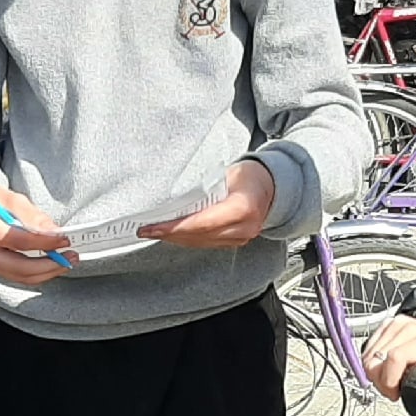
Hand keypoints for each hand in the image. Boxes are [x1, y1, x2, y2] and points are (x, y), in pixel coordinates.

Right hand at [0, 183, 76, 286]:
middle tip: (71, 256)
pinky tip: (53, 264)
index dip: (45, 243)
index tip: (64, 239)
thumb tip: (54, 232)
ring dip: (48, 271)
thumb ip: (32, 216)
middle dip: (50, 265)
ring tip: (67, 260)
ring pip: (23, 276)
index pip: (20, 242)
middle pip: (21, 267)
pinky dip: (40, 273)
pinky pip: (21, 277)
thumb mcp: (11, 198)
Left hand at [138, 158, 275, 247]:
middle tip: (145, 229)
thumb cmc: (248, 175)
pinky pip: (207, 242)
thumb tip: (173, 199)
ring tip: (153, 231)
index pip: (202, 223)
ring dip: (175, 237)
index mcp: (243, 207)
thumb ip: (203, 187)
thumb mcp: (226, 173)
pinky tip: (172, 234)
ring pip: (200, 241)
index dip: (175, 227)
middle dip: (169, 233)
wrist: (270, 186)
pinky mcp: (236, 241)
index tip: (154, 227)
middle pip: (198, 235)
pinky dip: (187, 238)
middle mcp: (244, 227)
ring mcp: (241, 237)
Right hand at [361, 316, 415, 398]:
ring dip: (375, 373)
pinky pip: (368, 349)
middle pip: (376, 359)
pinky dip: (372, 362)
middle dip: (380, 382)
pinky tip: (384, 368)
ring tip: (389, 380)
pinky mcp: (387, 324)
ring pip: (369, 355)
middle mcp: (410, 329)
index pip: (394, 358)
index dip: (388, 382)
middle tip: (390, 390)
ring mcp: (396, 324)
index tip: (393, 394)